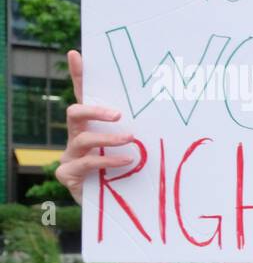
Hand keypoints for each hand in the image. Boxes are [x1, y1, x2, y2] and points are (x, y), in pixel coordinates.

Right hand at [55, 49, 134, 205]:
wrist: (117, 208)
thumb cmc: (130, 174)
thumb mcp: (138, 149)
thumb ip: (144, 132)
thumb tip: (174, 109)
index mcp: (92, 126)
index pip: (83, 96)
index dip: (78, 75)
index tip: (77, 53)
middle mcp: (77, 137)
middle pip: (74, 112)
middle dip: (94, 110)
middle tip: (119, 114)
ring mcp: (69, 156)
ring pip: (81, 138)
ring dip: (107, 138)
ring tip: (130, 140)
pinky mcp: (68, 175)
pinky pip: (84, 163)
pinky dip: (106, 161)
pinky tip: (125, 162)